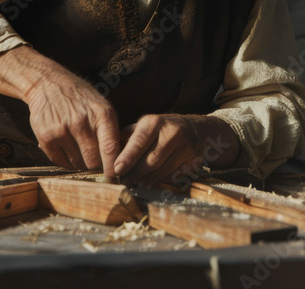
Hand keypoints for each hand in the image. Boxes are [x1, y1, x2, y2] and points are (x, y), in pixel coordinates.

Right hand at [0, 46, 120, 180]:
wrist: (48, 85)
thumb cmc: (81, 99)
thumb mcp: (103, 107)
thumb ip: (112, 133)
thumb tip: (121, 162)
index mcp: (101, 114)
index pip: (110, 148)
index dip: (113, 167)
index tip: (114, 176)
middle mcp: (81, 122)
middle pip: (93, 161)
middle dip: (96, 165)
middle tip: (96, 161)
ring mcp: (61, 130)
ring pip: (77, 164)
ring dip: (81, 162)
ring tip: (80, 149)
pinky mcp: (45, 137)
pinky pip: (61, 162)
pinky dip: (67, 161)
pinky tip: (68, 148)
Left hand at [114, 114, 240, 186]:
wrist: (196, 129)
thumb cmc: (161, 129)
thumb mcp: (144, 126)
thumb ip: (127, 137)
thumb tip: (108, 154)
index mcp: (154, 122)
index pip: (139, 141)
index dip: (128, 157)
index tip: (117, 170)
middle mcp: (172, 131)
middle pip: (151, 160)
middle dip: (135, 174)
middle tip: (124, 181)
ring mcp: (186, 145)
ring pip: (162, 170)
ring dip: (147, 180)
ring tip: (137, 182)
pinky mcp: (194, 159)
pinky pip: (175, 176)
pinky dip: (162, 181)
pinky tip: (154, 180)